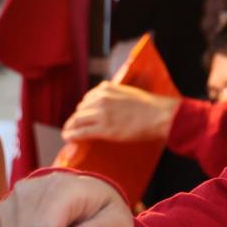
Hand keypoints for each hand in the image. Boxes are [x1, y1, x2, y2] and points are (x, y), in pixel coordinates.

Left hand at [62, 83, 181, 143]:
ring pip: (77, 120)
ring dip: (70, 127)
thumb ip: (114, 95)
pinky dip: (72, 135)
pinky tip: (68, 138)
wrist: (159, 116)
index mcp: (106, 88)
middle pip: (80, 110)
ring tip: (68, 134)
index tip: (83, 116)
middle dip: (77, 119)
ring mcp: (101, 113)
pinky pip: (81, 132)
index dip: (84, 110)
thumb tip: (108, 106)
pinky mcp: (103, 128)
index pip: (87, 99)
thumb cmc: (149, 107)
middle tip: (75, 127)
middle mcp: (100, 98)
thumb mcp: (128, 92)